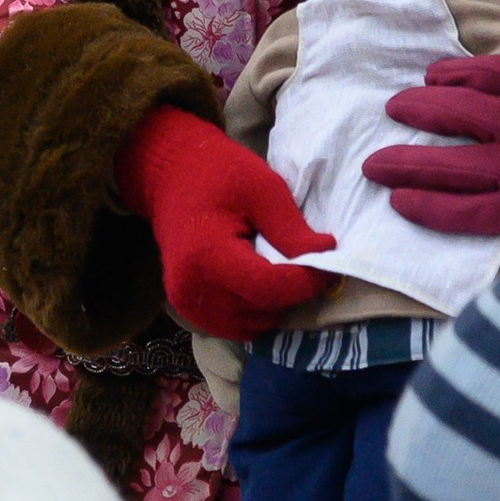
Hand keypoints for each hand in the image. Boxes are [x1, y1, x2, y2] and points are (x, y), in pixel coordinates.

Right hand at [113, 105, 335, 340]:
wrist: (171, 177)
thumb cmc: (217, 173)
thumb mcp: (262, 187)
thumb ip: (291, 229)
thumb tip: (327, 256)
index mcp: (206, 255)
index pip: (268, 288)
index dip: (306, 281)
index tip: (328, 262)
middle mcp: (192, 289)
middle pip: (263, 309)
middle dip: (293, 290)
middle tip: (306, 262)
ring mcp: (187, 305)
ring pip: (254, 325)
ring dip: (275, 304)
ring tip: (278, 268)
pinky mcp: (189, 311)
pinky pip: (237, 327)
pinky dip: (256, 311)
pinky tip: (259, 281)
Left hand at [364, 54, 499, 258]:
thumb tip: (472, 90)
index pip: (480, 71)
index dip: (446, 72)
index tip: (428, 76)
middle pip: (451, 112)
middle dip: (413, 109)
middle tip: (391, 110)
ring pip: (445, 164)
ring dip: (404, 162)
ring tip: (375, 164)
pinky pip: (460, 209)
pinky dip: (427, 206)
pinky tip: (402, 202)